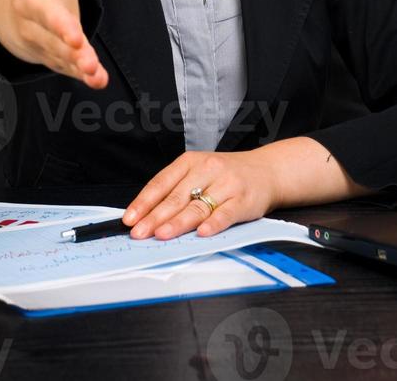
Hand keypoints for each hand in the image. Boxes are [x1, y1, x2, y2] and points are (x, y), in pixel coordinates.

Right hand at [0, 0, 107, 87]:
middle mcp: (37, 26)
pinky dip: (86, 76)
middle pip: (53, 40)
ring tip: (95, 73)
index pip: (43, 12)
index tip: (73, 33)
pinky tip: (99, 81)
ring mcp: (49, 45)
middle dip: (69, 50)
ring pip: (64, 59)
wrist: (22, 11)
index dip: (57, 22)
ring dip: (80, 66)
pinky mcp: (62, 57)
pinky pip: (72, 69)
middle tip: (86, 57)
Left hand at [122, 149, 280, 239]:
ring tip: (161, 235)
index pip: (162, 182)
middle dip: (155, 217)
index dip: (144, 202)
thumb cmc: (227, 174)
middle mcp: (207, 169)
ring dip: (178, 223)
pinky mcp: (243, 200)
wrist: (267, 170)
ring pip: (198, 206)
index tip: (129, 219)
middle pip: (177, 197)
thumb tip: (147, 215)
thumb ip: (177, 190)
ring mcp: (226, 184)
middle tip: (139, 233)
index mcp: (191, 161)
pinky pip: (226, 214)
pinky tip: (201, 233)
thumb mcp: (199, 172)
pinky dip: (213, 224)